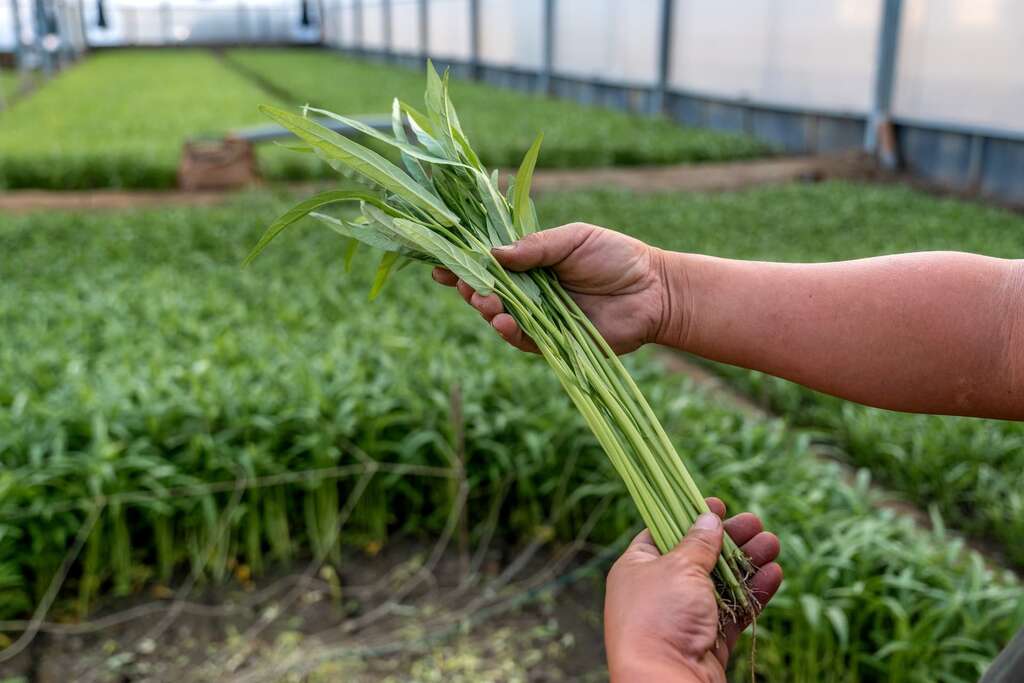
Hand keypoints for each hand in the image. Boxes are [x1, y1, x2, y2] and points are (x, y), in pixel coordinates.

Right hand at [431, 223, 672, 354]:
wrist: (654, 290)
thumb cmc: (617, 257)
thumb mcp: (573, 240)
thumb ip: (535, 248)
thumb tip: (492, 254)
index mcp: (531, 264)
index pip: (488, 264)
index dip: (462, 264)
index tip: (438, 262)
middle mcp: (529, 292)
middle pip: (485, 292)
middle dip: (468, 288)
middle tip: (463, 283)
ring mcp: (539, 318)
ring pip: (498, 317)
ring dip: (485, 309)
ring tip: (485, 302)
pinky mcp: (551, 343)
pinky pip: (521, 340)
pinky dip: (508, 331)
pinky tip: (500, 321)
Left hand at [604, 498, 782, 682]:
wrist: (665, 682)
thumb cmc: (661, 616)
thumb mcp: (679, 568)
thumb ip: (697, 543)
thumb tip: (707, 517)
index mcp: (637, 567)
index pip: (663, 532)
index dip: (690, 517)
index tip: (718, 504)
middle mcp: (658, 591)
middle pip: (698, 557)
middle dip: (729, 540)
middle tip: (756, 523)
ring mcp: (683, 617)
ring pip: (720, 584)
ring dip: (747, 564)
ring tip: (772, 543)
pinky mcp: (707, 641)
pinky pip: (732, 612)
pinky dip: (752, 594)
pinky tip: (774, 575)